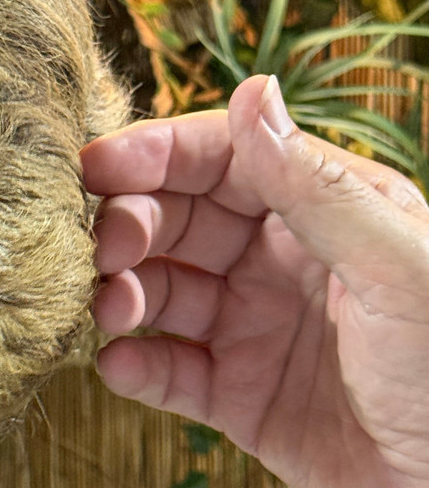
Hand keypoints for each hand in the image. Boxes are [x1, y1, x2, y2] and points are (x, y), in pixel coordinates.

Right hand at [82, 74, 428, 487]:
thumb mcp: (393, 265)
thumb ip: (313, 186)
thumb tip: (251, 89)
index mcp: (324, 212)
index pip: (223, 160)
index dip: (155, 155)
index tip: (94, 166)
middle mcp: (279, 262)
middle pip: (178, 222)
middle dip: (130, 226)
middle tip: (102, 249)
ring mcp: (254, 330)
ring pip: (162, 294)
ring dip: (123, 294)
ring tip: (111, 309)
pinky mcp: (237, 397)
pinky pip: (169, 373)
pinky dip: (135, 368)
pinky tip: (119, 366)